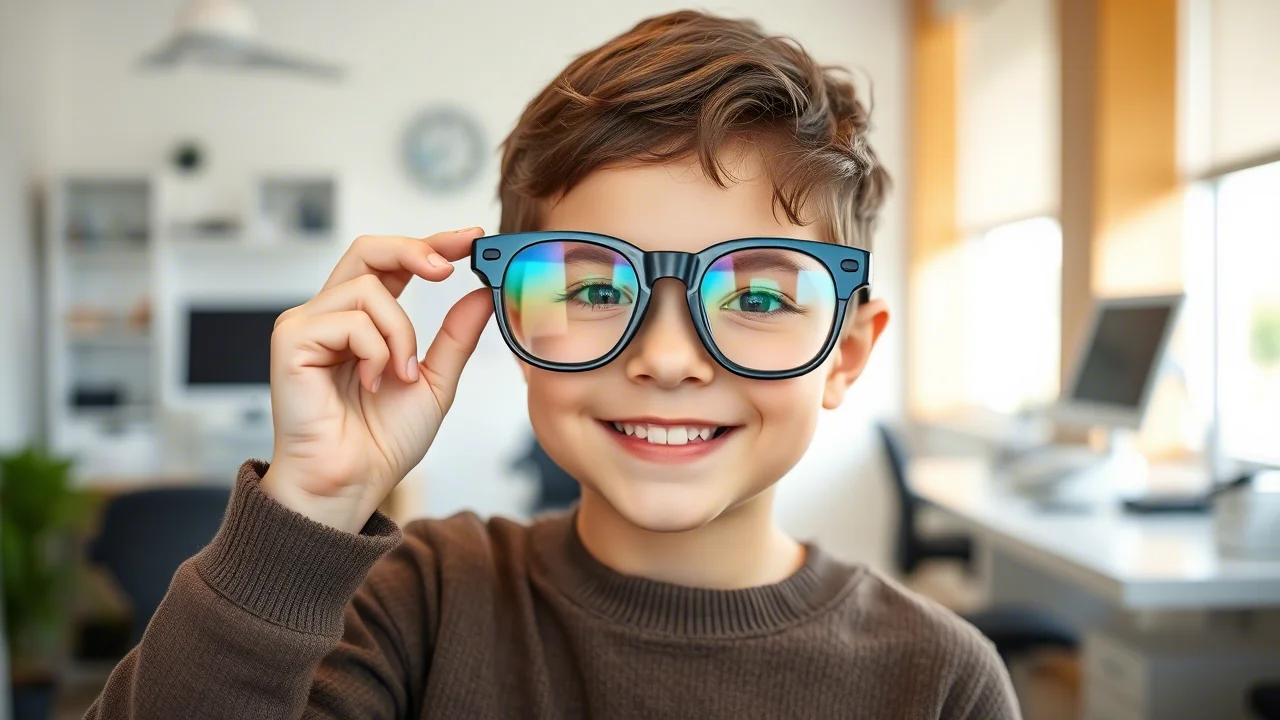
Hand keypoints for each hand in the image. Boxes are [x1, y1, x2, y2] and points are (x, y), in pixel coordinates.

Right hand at [259, 228, 491, 532]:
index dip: (430, 243)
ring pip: (367, 289)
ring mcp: (306, 325)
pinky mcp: (291, 341)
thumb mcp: (436, 380)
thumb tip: (482, 293)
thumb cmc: (382, 442)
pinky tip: (371, 384)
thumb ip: (456, 335)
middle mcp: (330, 315)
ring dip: (400, 333)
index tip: (472, 238)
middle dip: (414, 250)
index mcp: (363, 321)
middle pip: (368, 250)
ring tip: (401, 376)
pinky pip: (348, 320)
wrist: (353, 484)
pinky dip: (374, 352)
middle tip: (450, 268)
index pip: (393, 263)